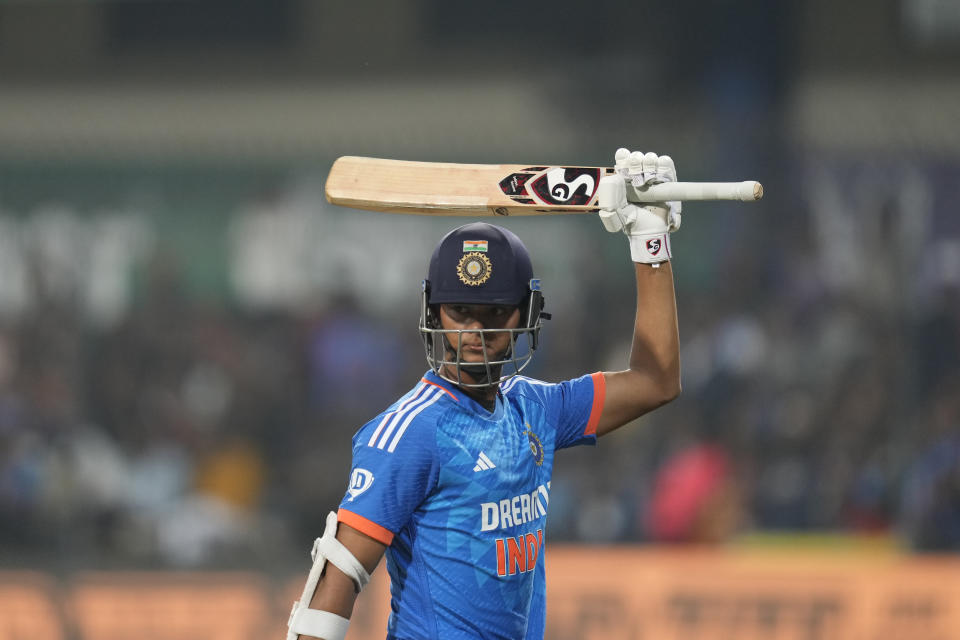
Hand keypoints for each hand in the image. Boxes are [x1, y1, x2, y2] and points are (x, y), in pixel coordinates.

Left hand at [598, 148, 680, 262]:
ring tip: (647, 171)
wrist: (649, 230)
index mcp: (625, 181)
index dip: (623, 158)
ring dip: (649, 162)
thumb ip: (609, 209)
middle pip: (637, 159)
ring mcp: (653, 178)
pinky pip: (667, 167)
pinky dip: (664, 164)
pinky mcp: (667, 181)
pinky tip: (660, 162)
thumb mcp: (616, 217)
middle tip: (635, 170)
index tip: (622, 158)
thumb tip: (605, 203)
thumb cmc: (632, 223)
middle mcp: (638, 177)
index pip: (623, 163)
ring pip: (651, 161)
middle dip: (636, 161)